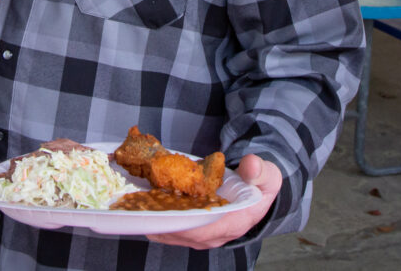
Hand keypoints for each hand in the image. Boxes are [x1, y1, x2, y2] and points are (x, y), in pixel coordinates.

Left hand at [144, 155, 281, 249]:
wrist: (255, 189)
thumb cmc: (259, 183)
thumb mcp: (267, 175)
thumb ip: (260, 171)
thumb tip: (251, 166)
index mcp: (235, 223)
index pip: (207, 230)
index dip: (185, 224)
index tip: (165, 213)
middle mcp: (216, 233)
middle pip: (183, 234)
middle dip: (161, 222)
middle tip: (139, 207)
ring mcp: (202, 233)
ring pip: (173, 233)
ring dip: (153, 221)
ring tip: (133, 206)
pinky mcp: (192, 228)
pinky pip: (170, 228)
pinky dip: (155, 218)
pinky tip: (139, 205)